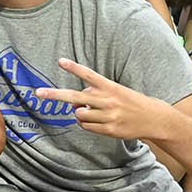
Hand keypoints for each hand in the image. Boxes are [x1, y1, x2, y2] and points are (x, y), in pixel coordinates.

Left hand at [42, 59, 170, 141]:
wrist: (153, 118)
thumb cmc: (131, 102)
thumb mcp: (116, 91)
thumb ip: (96, 94)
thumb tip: (75, 103)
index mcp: (110, 87)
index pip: (89, 75)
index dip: (75, 68)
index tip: (61, 61)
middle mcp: (107, 100)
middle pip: (75, 97)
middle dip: (55, 95)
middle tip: (38, 93)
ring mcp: (108, 116)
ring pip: (79, 115)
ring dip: (80, 114)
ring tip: (93, 112)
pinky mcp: (109, 130)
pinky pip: (86, 127)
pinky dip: (87, 124)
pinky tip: (99, 122)